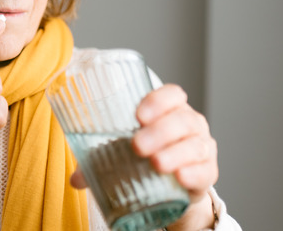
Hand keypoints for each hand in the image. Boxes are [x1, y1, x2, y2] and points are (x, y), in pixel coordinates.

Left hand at [70, 84, 217, 230]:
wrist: (171, 187)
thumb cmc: (145, 156)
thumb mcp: (122, 152)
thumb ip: (98, 161)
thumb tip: (75, 179)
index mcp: (170, 109)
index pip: (172, 95)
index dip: (158, 101)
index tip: (138, 115)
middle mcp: (191, 124)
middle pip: (182, 120)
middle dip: (160, 131)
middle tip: (137, 146)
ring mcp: (202, 147)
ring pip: (194, 145)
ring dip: (175, 153)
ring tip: (156, 163)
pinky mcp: (208, 173)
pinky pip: (206, 171)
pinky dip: (194, 173)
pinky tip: (180, 177)